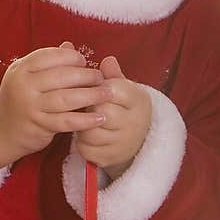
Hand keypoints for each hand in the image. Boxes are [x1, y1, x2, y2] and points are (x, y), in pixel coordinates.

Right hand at [0, 42, 110, 163]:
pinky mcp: (38, 126)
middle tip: (101, 78)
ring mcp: (30, 106)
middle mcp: (23, 85)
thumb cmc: (19, 99)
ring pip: (66, 98)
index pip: (49, 56)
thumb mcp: (27, 77)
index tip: (84, 62)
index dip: (71, 57)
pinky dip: (85, 120)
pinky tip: (100, 119)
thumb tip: (70, 46)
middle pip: (61, 76)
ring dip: (90, 96)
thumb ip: (47, 62)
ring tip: (106, 94)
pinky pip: (66, 121)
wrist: (0, 130)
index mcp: (21, 68)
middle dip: (86, 76)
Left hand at [75, 55, 150, 176]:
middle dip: (88, 106)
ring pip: (90, 131)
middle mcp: (133, 123)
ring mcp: (122, 144)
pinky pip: (85, 148)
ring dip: (81, 124)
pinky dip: (81, 141)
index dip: (97, 87)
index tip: (94, 87)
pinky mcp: (109, 158)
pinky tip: (85, 134)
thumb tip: (107, 60)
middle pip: (100, 111)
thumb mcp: (124, 88)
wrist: (137, 141)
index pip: (112, 89)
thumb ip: (113, 75)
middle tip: (86, 104)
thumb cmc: (124, 108)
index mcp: (138, 101)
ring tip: (85, 119)